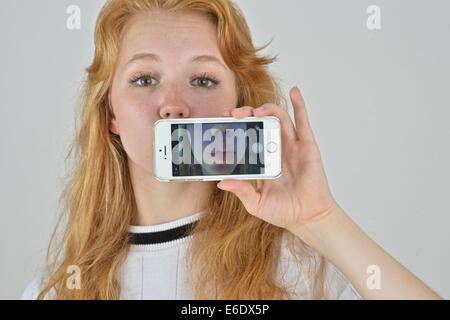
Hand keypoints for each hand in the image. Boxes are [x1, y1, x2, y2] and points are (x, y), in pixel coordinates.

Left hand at [217, 86, 339, 233]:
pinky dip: (299, 105)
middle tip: (234, 114)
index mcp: (262, 160)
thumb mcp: (256, 203)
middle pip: (260, 123)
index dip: (236, 127)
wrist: (307, 218)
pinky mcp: (306, 146)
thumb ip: (241, 191)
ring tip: (255, 112)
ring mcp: (291, 146)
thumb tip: (222, 182)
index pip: (247, 136)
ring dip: (266, 109)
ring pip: (278, 118)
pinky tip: (295, 92)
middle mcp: (275, 149)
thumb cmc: (284, 211)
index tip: (223, 121)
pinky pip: (303, 122)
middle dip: (246, 114)